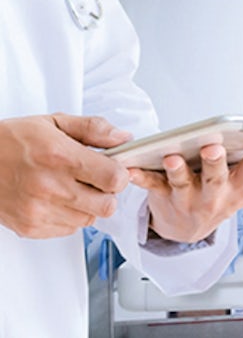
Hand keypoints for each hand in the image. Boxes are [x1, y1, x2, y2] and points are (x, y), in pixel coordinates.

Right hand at [0, 114, 131, 237]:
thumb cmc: (10, 141)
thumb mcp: (53, 122)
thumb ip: (93, 129)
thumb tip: (123, 138)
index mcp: (60, 157)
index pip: (114, 178)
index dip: (119, 174)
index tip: (113, 169)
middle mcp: (50, 186)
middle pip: (107, 205)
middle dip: (107, 192)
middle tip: (94, 180)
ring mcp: (39, 210)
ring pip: (90, 219)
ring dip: (88, 205)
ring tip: (70, 188)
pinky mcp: (30, 227)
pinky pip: (69, 229)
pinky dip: (69, 216)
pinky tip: (55, 199)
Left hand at [128, 137, 242, 242]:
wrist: (186, 229)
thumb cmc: (226, 195)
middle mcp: (217, 195)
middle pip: (219, 178)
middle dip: (218, 164)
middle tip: (216, 148)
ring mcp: (189, 198)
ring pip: (184, 183)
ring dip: (178, 170)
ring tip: (173, 156)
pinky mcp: (162, 197)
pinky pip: (150, 186)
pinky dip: (140, 177)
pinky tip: (132, 167)